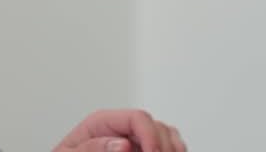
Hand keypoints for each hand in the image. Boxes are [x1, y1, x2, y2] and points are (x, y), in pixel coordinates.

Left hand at [52, 109, 185, 151]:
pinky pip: (168, 144)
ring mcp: (133, 139)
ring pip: (167, 134)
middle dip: (163, 146)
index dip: (151, 136)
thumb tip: (121, 143)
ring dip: (172, 147)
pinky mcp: (141, 149)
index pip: (138, 117)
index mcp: (102, 123)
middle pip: (157, 126)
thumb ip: (92, 148)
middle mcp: (121, 128)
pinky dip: (173, 150)